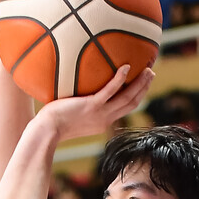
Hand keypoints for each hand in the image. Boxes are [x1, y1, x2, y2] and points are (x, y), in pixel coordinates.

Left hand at [38, 65, 154, 138]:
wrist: (48, 131)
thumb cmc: (54, 123)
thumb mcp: (72, 117)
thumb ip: (80, 108)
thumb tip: (76, 94)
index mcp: (103, 122)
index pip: (124, 109)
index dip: (137, 96)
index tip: (143, 85)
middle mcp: (105, 119)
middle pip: (131, 103)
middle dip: (144, 88)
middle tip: (151, 73)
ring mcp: (100, 113)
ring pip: (127, 98)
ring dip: (139, 84)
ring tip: (147, 70)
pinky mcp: (91, 106)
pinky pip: (110, 91)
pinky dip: (119, 79)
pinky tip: (126, 67)